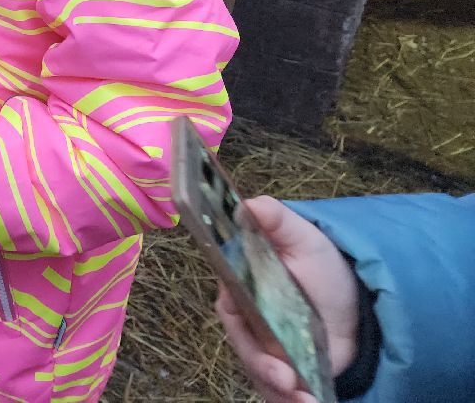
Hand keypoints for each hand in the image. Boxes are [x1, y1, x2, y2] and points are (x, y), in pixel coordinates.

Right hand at [214, 196, 360, 401]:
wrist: (355, 299)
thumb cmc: (319, 263)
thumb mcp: (301, 235)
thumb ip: (273, 218)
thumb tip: (246, 204)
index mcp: (241, 287)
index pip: (230, 309)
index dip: (242, 328)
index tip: (258, 337)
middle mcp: (249, 321)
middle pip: (245, 349)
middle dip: (263, 369)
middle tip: (288, 379)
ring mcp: (266, 348)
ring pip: (261, 374)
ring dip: (278, 391)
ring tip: (306, 400)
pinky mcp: (287, 370)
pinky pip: (277, 390)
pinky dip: (290, 401)